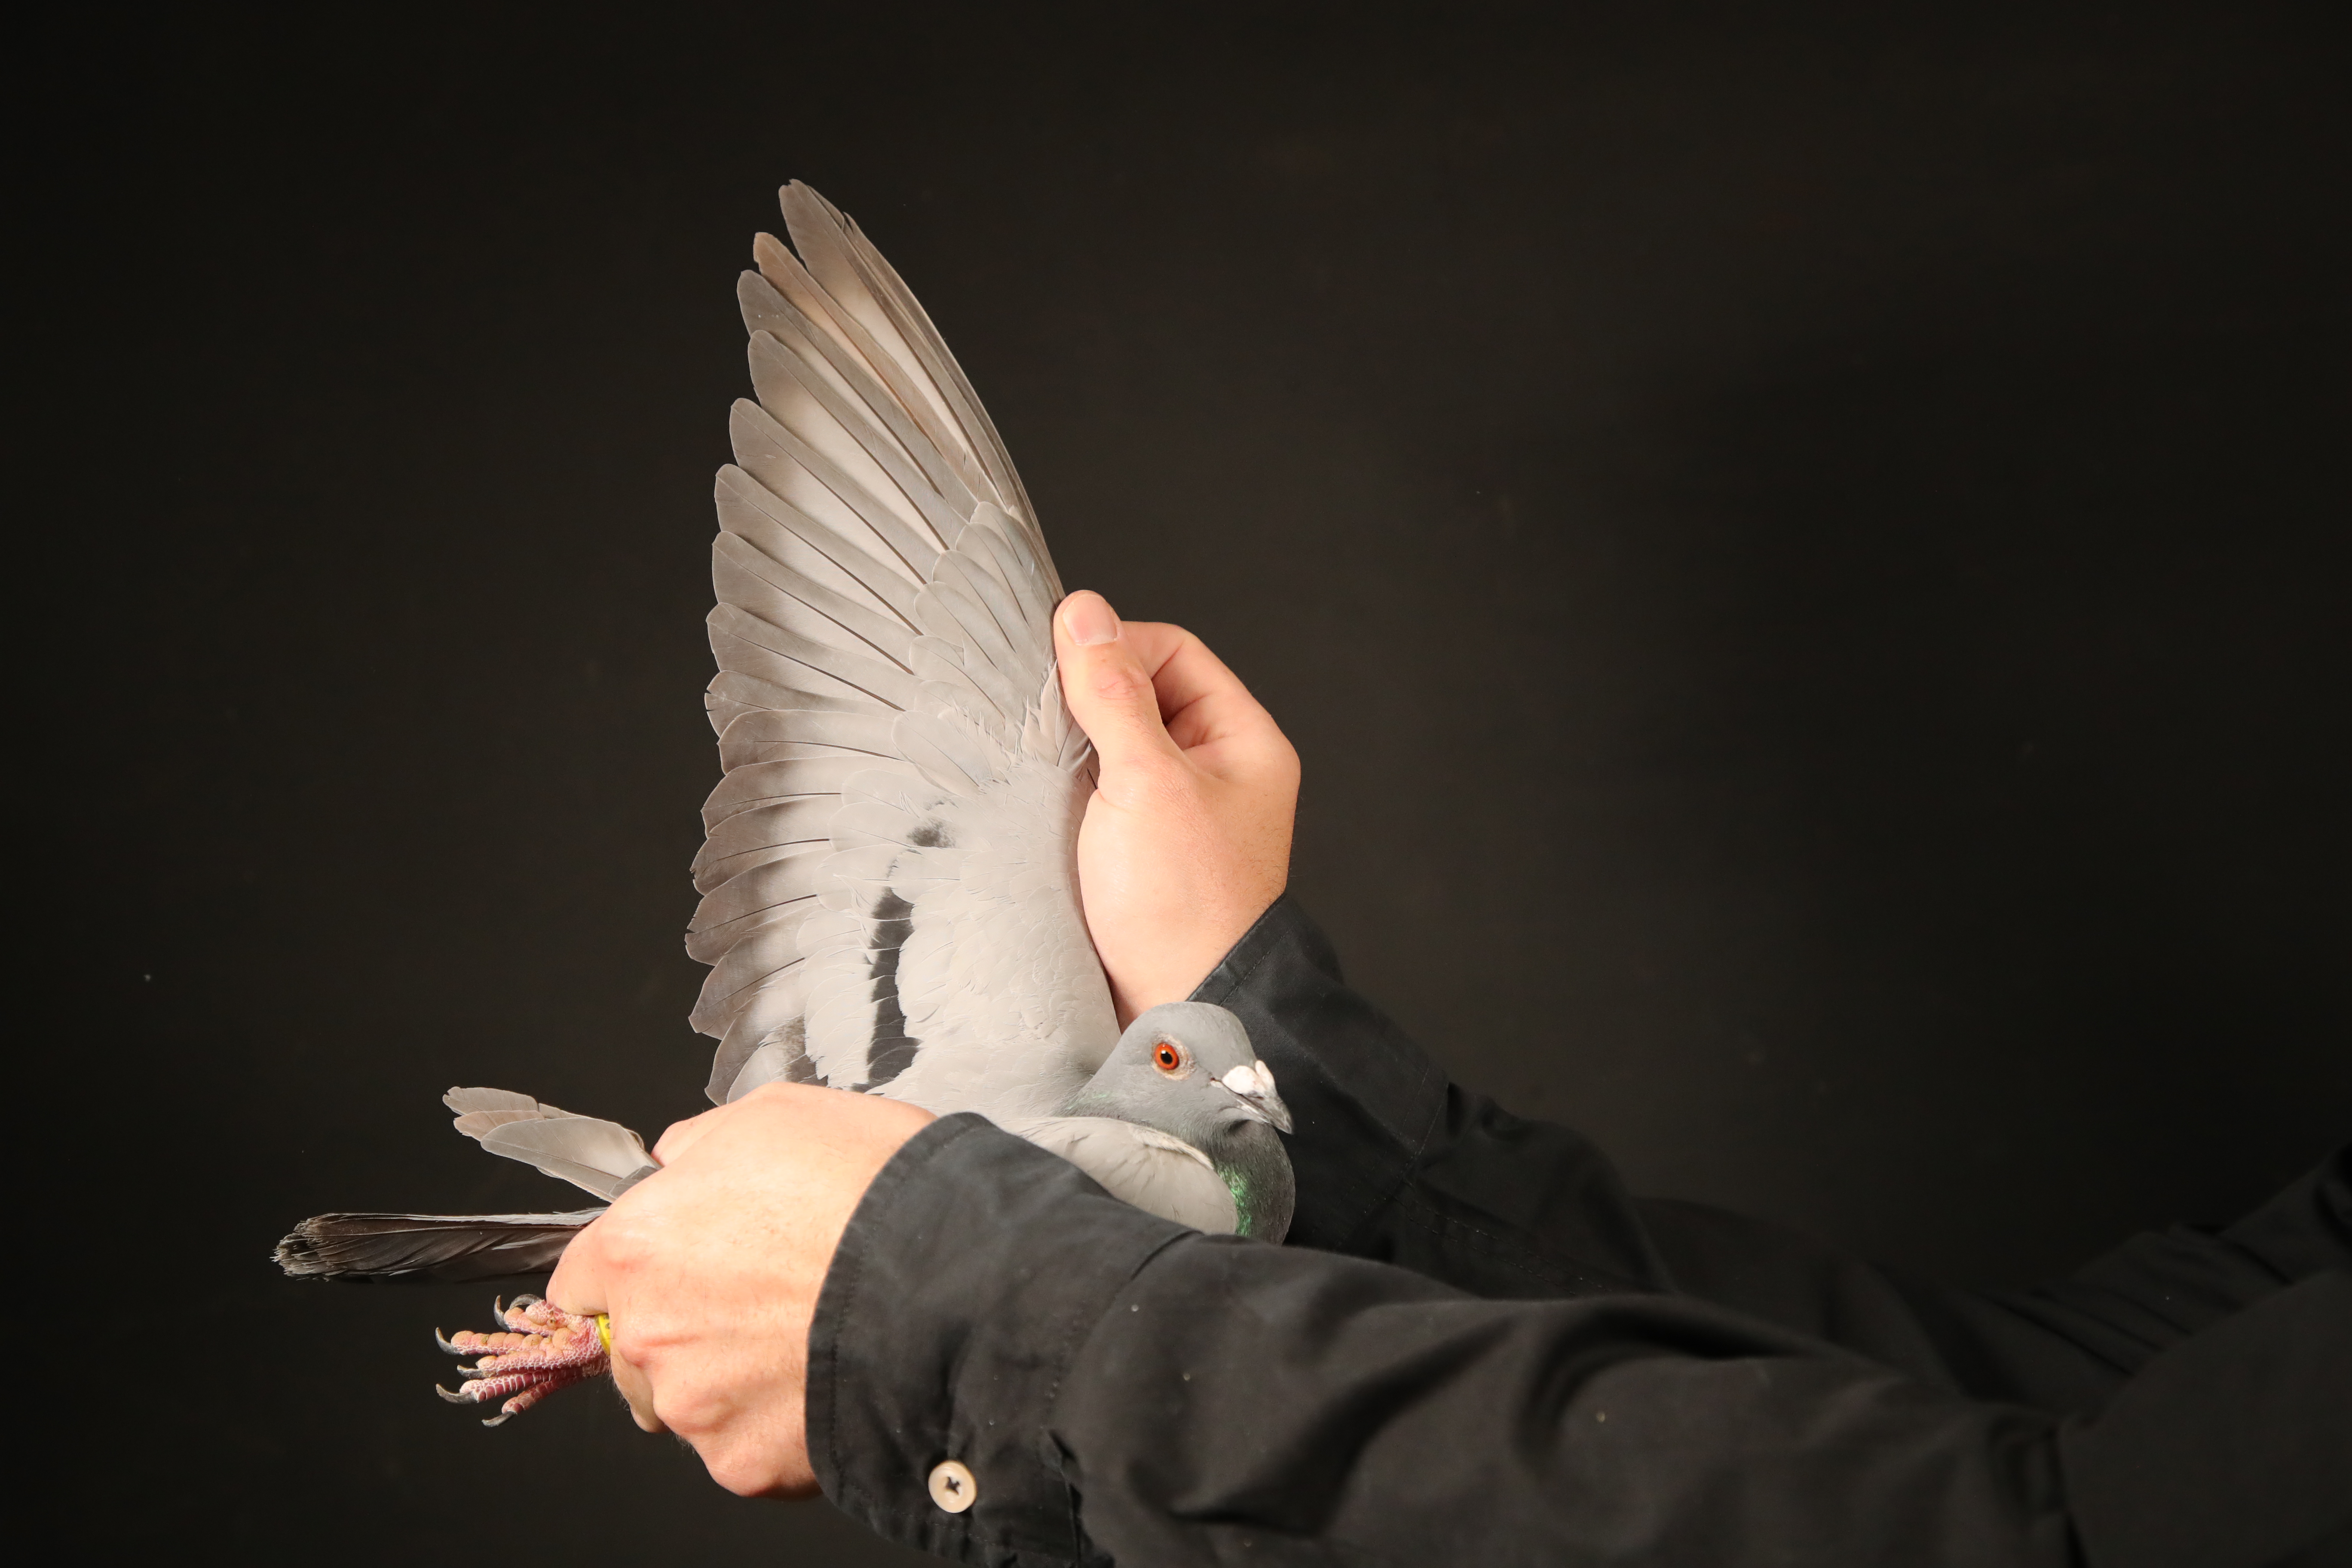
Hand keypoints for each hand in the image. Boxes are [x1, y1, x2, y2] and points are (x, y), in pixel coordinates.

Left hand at [547, 1084, 933, 1497]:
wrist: (949, 1278)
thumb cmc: (866, 1187)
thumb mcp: (778, 1116)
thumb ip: (702, 1144)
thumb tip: (675, 1162)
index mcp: (638, 1246)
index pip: (583, 1278)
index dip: (634, 1269)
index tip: (677, 1267)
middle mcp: (649, 1334)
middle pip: (636, 1347)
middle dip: (686, 1327)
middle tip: (765, 1299)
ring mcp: (695, 1408)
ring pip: (691, 1402)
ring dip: (731, 1379)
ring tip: (807, 1340)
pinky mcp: (744, 1464)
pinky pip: (747, 1448)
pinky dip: (779, 1423)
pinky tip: (828, 1379)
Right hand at [1055, 590, 1300, 1023]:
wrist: (1177, 1009)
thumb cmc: (1182, 903)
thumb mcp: (1147, 781)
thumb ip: (1114, 695)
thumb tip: (1084, 613)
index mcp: (1242, 741)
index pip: (1174, 651)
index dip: (1117, 648)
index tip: (1063, 668)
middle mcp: (1214, 770)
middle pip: (1141, 693)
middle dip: (1088, 699)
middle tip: (1044, 720)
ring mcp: (1175, 811)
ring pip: (1112, 743)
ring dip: (1071, 746)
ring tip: (1041, 763)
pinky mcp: (1137, 848)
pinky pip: (1096, 791)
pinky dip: (1066, 787)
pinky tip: (1040, 800)